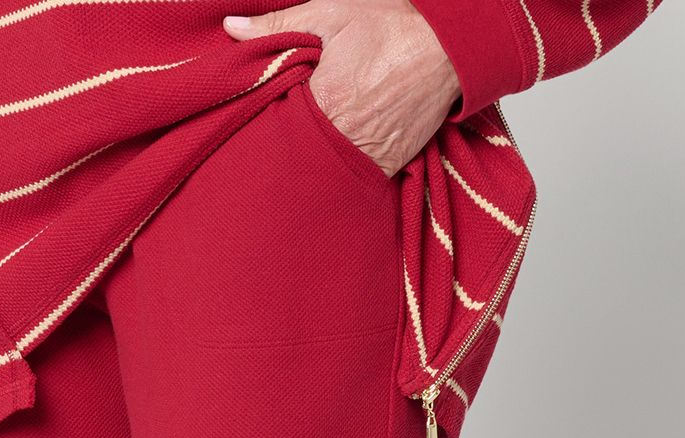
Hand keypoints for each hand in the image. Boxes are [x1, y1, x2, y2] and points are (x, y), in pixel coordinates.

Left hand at [224, 0, 459, 175]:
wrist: (454, 48)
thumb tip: (230, 29)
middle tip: (278, 132)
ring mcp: (370, 159)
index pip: (274, 126)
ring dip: (313, 159)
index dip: (261, 122)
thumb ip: (278, 25)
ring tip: (311, 140)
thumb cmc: (395, 27)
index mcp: (323, 105)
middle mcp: (345, 140)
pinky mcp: (389, 168)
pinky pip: (355, 175)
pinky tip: (337, 147)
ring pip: (324, 170)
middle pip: (296, 156)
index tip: (252, 115)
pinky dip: (342, 164)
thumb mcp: (332, 14)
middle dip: (284, 146)